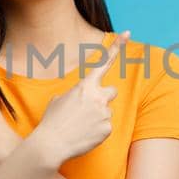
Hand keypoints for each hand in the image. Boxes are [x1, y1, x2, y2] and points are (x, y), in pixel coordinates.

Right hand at [31, 30, 129, 165]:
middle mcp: (98, 97)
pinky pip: (105, 127)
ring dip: (97, 117)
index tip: (127, 33)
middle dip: (103, 98)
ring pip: (106, 112)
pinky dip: (97, 131)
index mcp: (85, 86)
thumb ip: (75, 95)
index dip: (117, 46)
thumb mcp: (59, 100)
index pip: (104, 62)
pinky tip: (84, 135)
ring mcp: (105, 113)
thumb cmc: (52, 121)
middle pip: (111, 91)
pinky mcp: (108, 129)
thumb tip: (82, 99)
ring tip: (80, 126)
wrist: (51, 144)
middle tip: (89, 109)